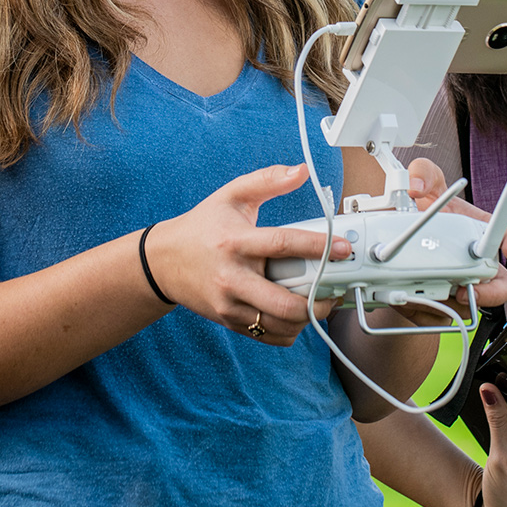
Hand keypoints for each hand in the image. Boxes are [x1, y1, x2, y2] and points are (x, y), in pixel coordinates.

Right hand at [145, 164, 351, 346]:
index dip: (318, 247)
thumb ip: (266, 180)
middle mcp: (232, 277)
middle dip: (319, 300)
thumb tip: (300, 171)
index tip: (343, 248)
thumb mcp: (231, 196)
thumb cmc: (202, 226)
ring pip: (279, 324)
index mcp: (236, 242)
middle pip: (284, 303)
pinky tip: (299, 313)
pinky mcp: (229, 321)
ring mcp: (230, 304)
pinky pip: (268, 335)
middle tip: (336, 288)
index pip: (282, 245)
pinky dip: (291, 329)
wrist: (162, 262)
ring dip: (308, 317)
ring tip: (321, 300)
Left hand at [404, 156, 506, 310]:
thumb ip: (424, 173)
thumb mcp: (424, 186)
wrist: (394, 239)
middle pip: (502, 286)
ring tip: (427, 292)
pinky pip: (438, 316)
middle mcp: (477, 264)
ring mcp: (462, 286)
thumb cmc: (423, 213)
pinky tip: (409, 298)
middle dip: (489, 293)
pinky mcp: (441, 306)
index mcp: (480, 233)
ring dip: (449, 303)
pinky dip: (422, 310)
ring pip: (468, 306)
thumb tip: (418, 185)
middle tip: (467, 289)